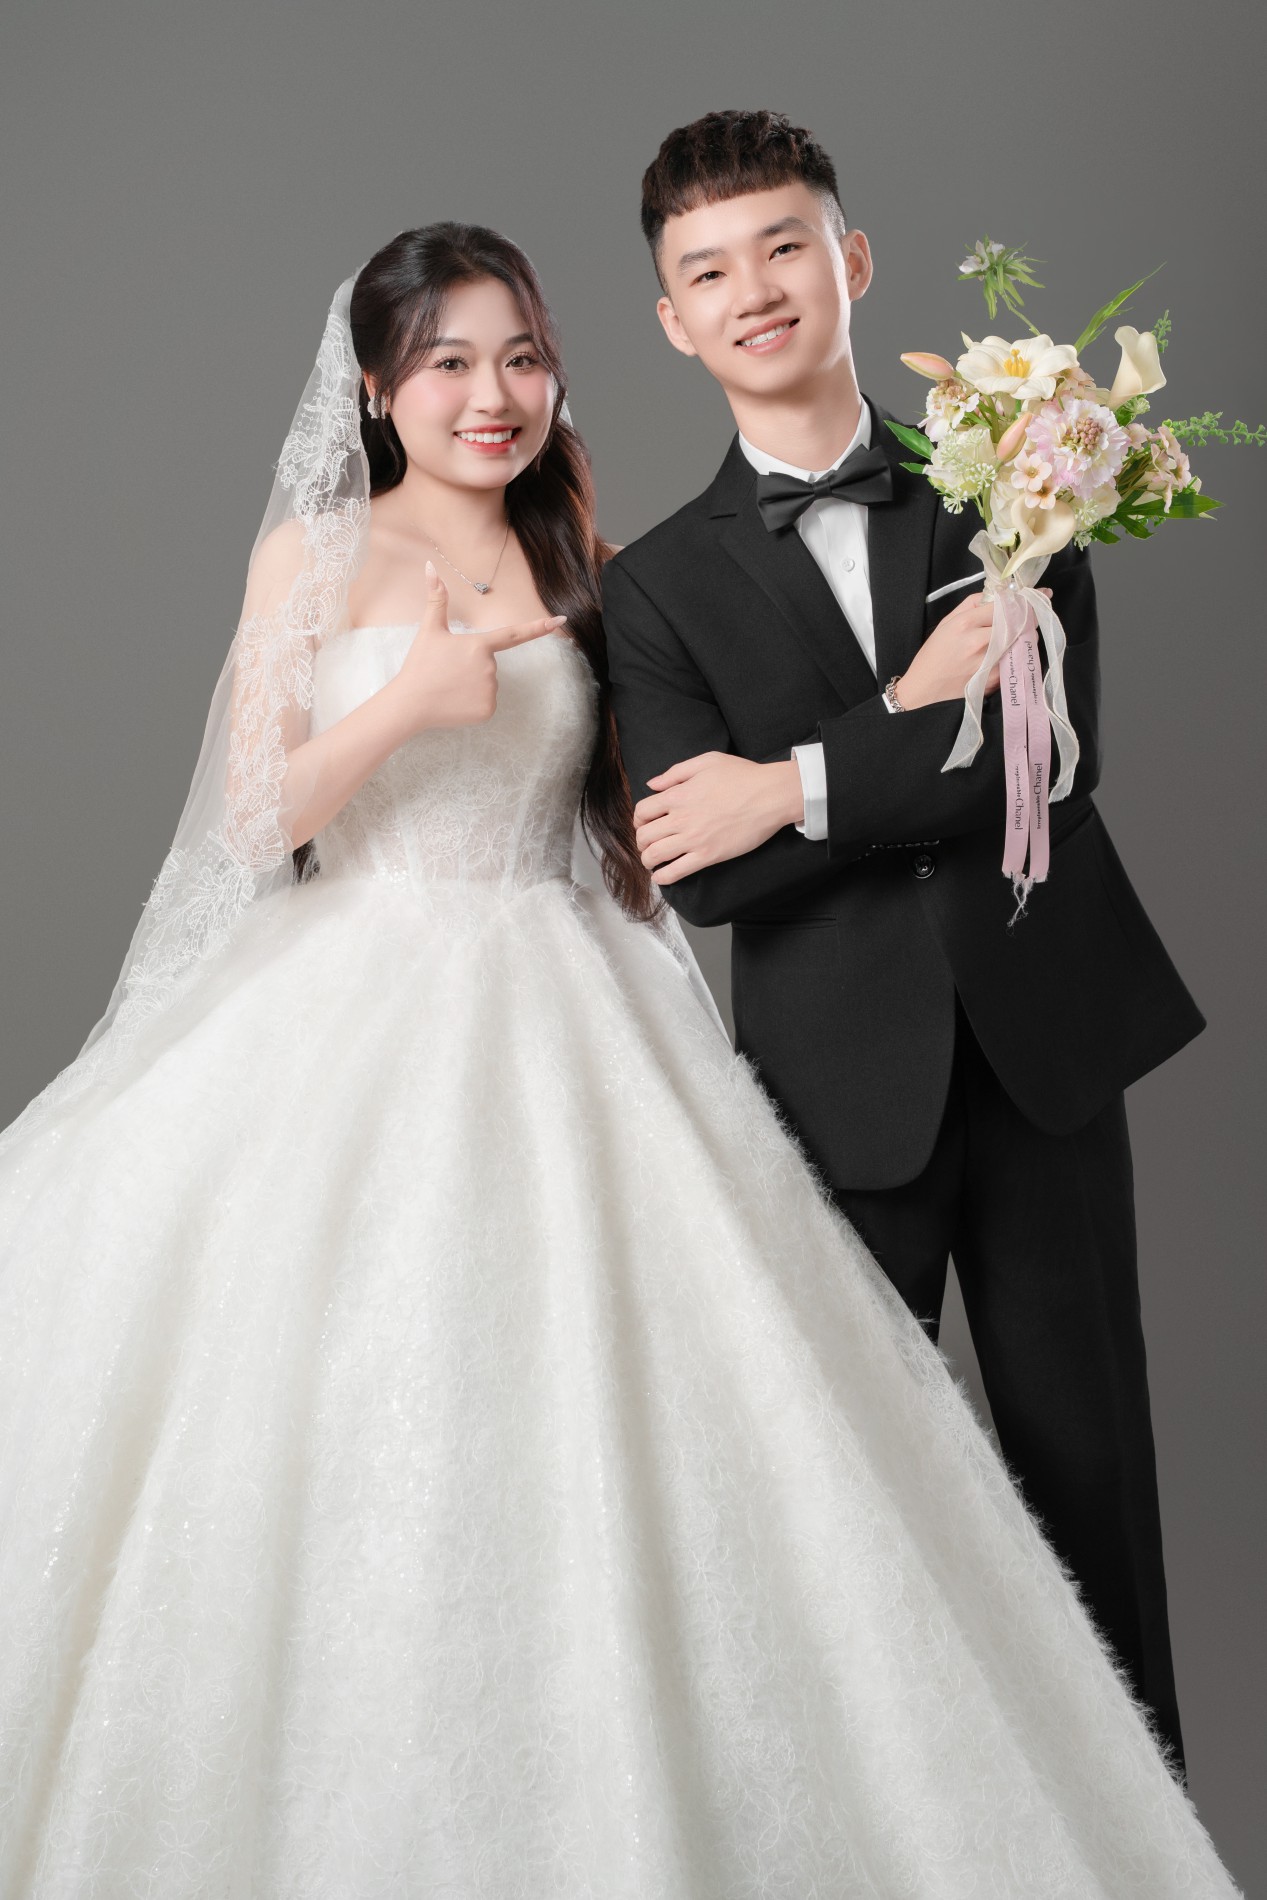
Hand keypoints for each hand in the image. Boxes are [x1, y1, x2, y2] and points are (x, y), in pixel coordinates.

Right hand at [390, 563, 565, 731]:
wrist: (410, 703)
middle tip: (448, 671)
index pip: (514, 633)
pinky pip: (486, 703)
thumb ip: (436, 598)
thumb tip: (429, 565)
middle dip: (472, 666)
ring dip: (471, 685)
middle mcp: (490, 666)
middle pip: (489, 663)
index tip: (560, 620)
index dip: (539, 627)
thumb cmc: (420, 665)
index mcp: (479, 644)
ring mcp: (490, 690)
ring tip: (450, 687)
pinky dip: (472, 703)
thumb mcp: (429, 629)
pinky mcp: (487, 710)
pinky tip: (455, 702)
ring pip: (487, 684)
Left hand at [633, 752, 803, 885]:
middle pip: (644, 835)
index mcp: (677, 795)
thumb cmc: (742, 775)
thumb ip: (675, 772)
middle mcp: (680, 818)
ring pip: (654, 856)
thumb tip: (652, 784)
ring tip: (651, 861)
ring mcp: (693, 839)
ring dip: (647, 860)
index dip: (638, 819)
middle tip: (648, 843)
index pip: (642, 811)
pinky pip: (676, 872)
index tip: (644, 823)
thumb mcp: (706, 761)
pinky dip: (662, 878)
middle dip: (641, 841)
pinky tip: (660, 877)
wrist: (770, 795)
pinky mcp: (708, 856)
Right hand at [895, 586, 1052, 709]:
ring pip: (1021, 642)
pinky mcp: (994, 679)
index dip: (1024, 599)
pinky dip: (1018, 654)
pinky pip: (1015, 660)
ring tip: (1021, 634)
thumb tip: (996, 595)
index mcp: (966, 623)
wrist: (924, 691)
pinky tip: (1010, 654)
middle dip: (1029, 617)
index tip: (1042, 593)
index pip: (1004, 605)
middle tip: (1034, 614)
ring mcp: (989, 662)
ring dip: (1026, 635)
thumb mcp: (946, 623)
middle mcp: (979, 641)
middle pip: (1018, 622)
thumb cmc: (933, 656)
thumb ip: (971, 605)